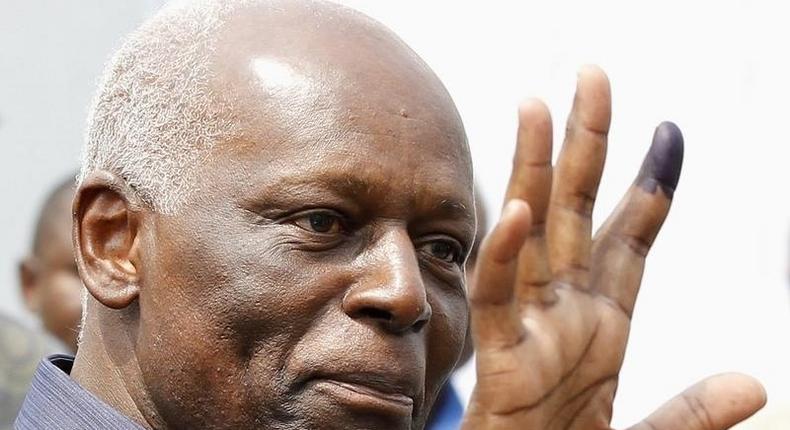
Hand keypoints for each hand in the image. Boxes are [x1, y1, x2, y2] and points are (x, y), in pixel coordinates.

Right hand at [461, 66, 765, 429]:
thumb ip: (692, 414)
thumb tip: (754, 382)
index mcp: (604, 327)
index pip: (630, 241)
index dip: (651, 187)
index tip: (669, 133)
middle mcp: (565, 314)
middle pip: (575, 213)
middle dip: (586, 144)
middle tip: (592, 77)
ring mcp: (531, 330)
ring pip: (530, 237)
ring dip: (534, 171)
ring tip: (535, 106)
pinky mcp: (500, 362)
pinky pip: (498, 301)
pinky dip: (504, 257)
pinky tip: (517, 210)